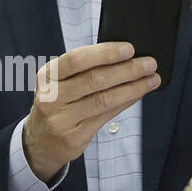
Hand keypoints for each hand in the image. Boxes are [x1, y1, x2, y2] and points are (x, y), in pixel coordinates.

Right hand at [22, 42, 158, 182]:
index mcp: (47, 76)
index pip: (77, 59)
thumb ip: (82, 70)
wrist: (40, 142)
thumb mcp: (59, 82)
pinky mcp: (74, 137)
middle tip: (149, 64)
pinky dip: (125, 102)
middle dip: (127, 70)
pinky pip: (106, 116)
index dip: (105, 53)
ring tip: (151, 79)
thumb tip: (123, 57)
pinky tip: (137, 94)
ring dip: (133, 88)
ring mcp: (61, 120)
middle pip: (95, 79)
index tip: (129, 49)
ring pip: (104, 99)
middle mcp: (51, 97)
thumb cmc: (56, 104)